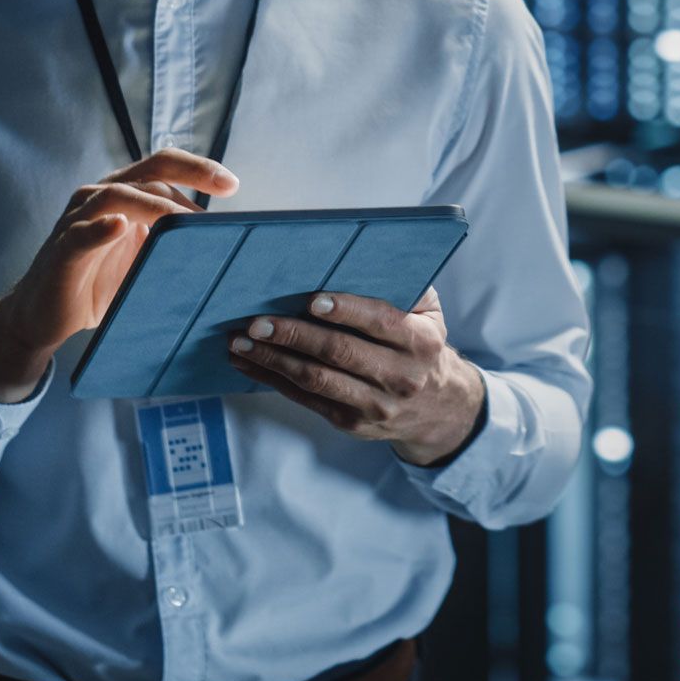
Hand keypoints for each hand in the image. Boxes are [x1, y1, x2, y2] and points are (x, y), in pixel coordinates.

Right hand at [0, 148, 238, 403]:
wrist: (44, 316)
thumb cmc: (98, 284)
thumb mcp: (142, 261)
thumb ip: (170, 245)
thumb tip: (222, 249)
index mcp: (123, 193)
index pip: (163, 166)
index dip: (198, 168)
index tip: (232, 185)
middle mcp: (99, 195)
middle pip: (148, 172)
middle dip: (190, 175)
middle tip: (226, 188)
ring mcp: (78, 220)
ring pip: (118, 196)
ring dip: (155, 206)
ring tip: (185, 218)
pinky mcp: (62, 249)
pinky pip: (81, 234)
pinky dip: (101, 229)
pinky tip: (120, 227)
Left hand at [226, 287, 486, 466]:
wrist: (439, 408)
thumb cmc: (420, 344)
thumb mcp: (427, 313)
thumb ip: (400, 286)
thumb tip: (354, 257)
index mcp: (420, 341)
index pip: (381, 322)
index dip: (346, 310)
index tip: (311, 300)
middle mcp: (401, 377)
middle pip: (340, 354)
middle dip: (294, 335)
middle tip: (257, 322)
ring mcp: (375, 405)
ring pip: (317, 380)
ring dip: (273, 360)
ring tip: (240, 342)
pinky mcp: (352, 423)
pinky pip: (306, 399)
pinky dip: (273, 380)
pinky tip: (248, 363)